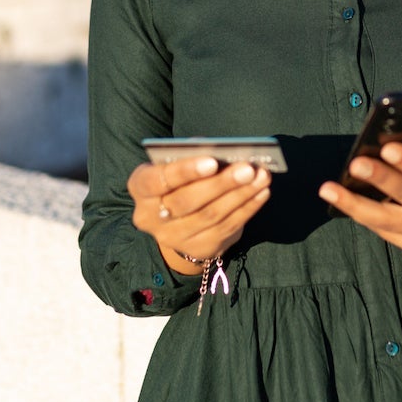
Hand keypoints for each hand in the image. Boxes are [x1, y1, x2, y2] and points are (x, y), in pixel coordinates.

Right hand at [129, 157, 271, 273]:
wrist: (176, 221)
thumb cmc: (178, 180)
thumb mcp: (176, 165)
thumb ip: (193, 156)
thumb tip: (223, 152)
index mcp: (140, 188)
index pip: (158, 180)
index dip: (185, 171)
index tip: (213, 161)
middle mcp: (151, 217)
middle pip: (187, 202)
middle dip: (221, 184)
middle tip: (247, 168)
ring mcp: (174, 238)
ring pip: (211, 216)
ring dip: (241, 195)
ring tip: (261, 177)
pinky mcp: (199, 248)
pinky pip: (227, 228)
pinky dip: (247, 208)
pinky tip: (261, 192)